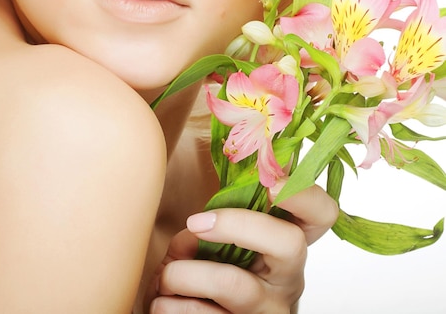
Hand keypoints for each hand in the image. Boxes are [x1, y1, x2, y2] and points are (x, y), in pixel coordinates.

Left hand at [147, 182, 338, 312]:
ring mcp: (270, 310)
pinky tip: (163, 301)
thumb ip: (225, 214)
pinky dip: (174, 306)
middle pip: (289, 243)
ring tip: (165, 274)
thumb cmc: (216, 268)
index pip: (321, 213)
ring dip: (187, 274)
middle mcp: (289, 278)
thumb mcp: (230, 238)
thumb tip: (202, 219)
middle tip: (195, 222)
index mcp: (289, 242)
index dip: (304, 194)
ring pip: (236, 285)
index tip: (271, 182)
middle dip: (236, 225)